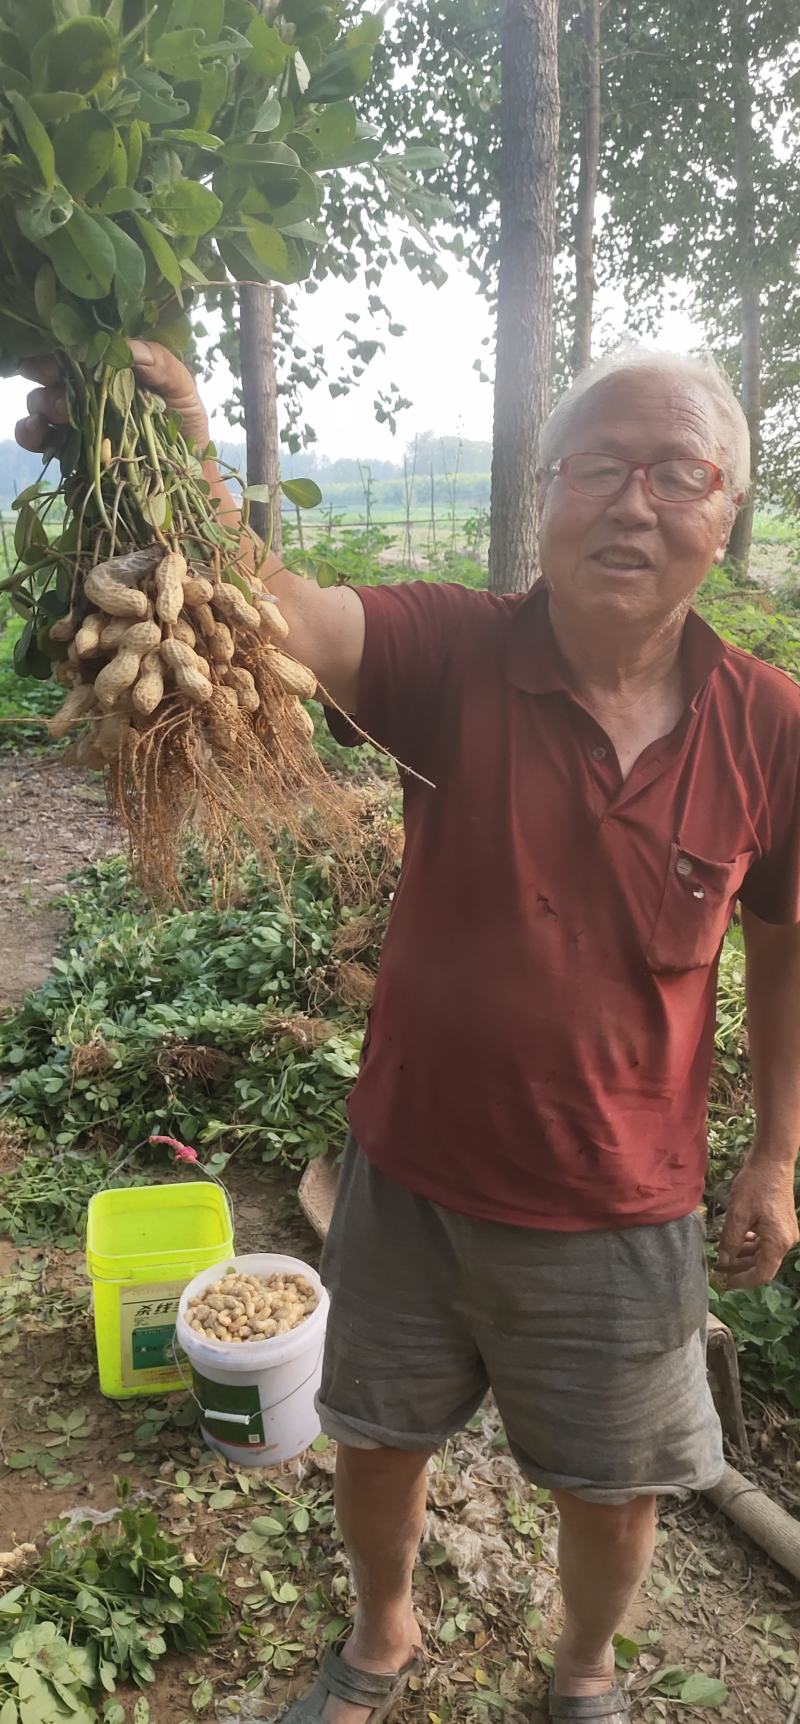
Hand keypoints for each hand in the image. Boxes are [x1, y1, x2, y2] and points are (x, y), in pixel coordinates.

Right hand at [14, 340, 209, 453]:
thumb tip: (127, 348)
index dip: (65, 347)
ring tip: (58, 412)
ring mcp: (75, 422)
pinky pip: (38, 439)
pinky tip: (38, 431)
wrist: (186, 478)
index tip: (63, 350)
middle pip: (54, 375)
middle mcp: (87, 393)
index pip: (79, 352)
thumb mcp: (182, 389)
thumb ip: (161, 365)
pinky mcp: (67, 453)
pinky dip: (31, 433)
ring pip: (41, 404)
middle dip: (47, 373)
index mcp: (110, 372)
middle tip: (52, 376)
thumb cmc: (184, 427)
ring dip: (42, 404)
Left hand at [716, 1158, 798, 1287]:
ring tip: (722, 1256)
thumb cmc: (755, 1185)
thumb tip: (723, 1263)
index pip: (762, 1274)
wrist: (772, 1161)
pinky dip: (751, 1245)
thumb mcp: (737, 1214)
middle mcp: (786, 1241)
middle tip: (718, 1269)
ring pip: (764, 1254)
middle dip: (740, 1269)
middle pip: (763, 1265)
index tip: (724, 1283)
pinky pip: (766, 1242)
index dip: (742, 1281)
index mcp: (778, 1242)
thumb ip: (730, 1242)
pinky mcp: (782, 1225)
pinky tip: (736, 1241)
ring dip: (744, 1257)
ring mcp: (786, 1233)